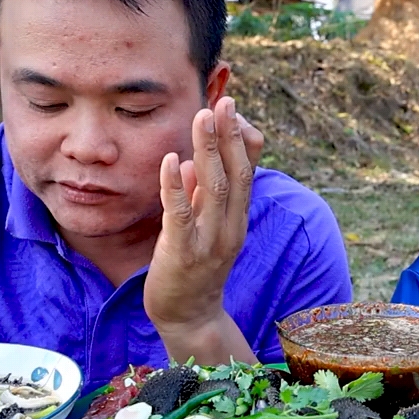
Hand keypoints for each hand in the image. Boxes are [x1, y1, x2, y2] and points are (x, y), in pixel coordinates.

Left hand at [144, 97, 263, 363]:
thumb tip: (191, 159)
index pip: (247, 170)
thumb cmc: (193, 268)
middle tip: (223, 101)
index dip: (241, 138)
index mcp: (238, 218)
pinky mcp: (183, 255)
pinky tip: (171, 162)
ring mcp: (209, 242)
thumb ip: (201, 195)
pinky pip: (180, 216)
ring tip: (203, 118)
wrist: (189, 317)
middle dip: (229, 135)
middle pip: (236, 173)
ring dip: (208, 150)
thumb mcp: (203, 225)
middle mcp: (231, 227)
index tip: (231, 105)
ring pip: (214, 189)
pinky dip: (176, 188)